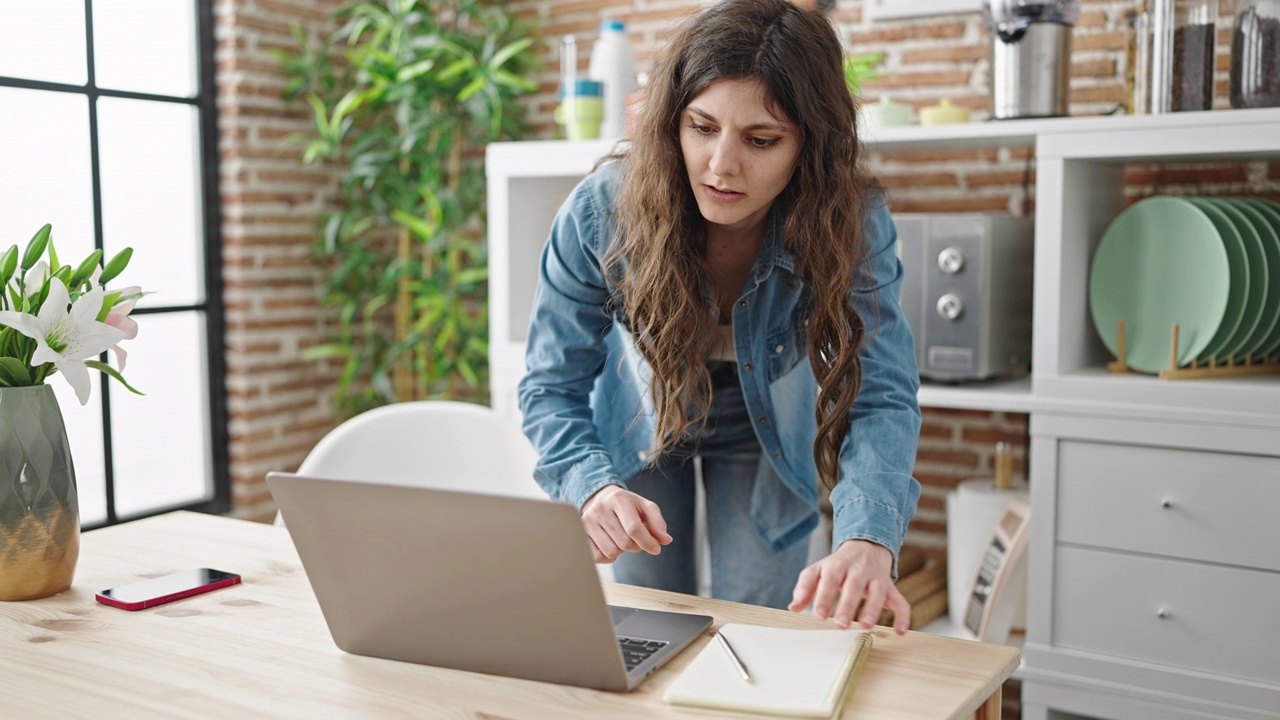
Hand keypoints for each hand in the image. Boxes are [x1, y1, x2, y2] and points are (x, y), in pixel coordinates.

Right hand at [580, 484, 672, 562]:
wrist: (601, 498)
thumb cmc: (627, 505)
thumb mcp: (645, 507)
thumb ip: (657, 523)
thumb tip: (665, 540)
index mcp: (619, 499)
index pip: (634, 528)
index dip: (648, 542)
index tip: (656, 549)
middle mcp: (600, 509)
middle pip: (624, 543)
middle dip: (635, 546)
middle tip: (635, 539)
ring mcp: (588, 521)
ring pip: (611, 552)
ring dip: (621, 551)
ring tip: (621, 539)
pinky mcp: (581, 534)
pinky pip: (597, 557)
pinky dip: (608, 557)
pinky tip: (610, 545)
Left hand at [787, 539, 910, 634]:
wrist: (865, 547)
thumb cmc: (838, 565)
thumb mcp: (819, 570)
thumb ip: (805, 587)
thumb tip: (794, 607)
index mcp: (838, 565)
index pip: (830, 579)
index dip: (824, 596)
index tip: (819, 615)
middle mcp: (858, 570)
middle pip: (854, 586)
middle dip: (848, 605)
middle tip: (841, 625)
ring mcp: (877, 579)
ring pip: (877, 592)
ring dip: (873, 609)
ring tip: (865, 626)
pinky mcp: (890, 588)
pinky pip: (900, 601)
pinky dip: (903, 616)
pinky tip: (900, 631)